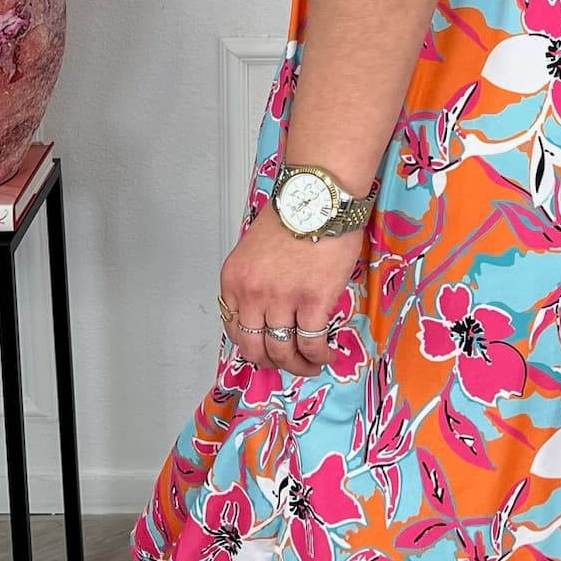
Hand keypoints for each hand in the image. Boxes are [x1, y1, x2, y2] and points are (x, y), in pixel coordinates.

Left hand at [218, 203, 364, 378]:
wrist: (319, 196)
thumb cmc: (294, 212)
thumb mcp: (255, 248)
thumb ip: (256, 279)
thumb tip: (269, 306)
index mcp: (233, 280)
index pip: (234, 329)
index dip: (252, 347)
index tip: (266, 350)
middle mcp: (251, 294)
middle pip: (254, 348)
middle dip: (272, 363)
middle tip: (288, 363)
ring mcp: (281, 300)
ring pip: (283, 351)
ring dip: (298, 365)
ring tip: (312, 364)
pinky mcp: (312, 302)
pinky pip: (311, 343)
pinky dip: (318, 355)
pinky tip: (326, 355)